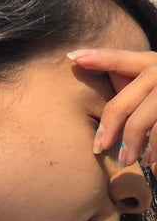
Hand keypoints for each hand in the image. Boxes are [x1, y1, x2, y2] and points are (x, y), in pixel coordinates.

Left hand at [67, 48, 156, 177]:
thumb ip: (137, 87)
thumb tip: (101, 78)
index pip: (123, 60)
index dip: (99, 57)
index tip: (72, 57)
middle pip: (123, 103)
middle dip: (108, 129)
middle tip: (99, 147)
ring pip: (142, 122)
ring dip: (132, 146)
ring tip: (127, 160)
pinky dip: (155, 152)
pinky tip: (153, 162)